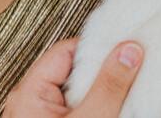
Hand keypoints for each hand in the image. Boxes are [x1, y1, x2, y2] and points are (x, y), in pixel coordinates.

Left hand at [3, 39, 142, 116]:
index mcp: (28, 93)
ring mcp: (41, 117)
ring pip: (78, 90)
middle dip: (102, 70)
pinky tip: (117, 105)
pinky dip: (97, 105)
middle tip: (133, 67)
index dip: (97, 48)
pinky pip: (78, 106)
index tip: (126, 49)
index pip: (66, 51)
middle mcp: (30, 102)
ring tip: (128, 86)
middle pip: (73, 70)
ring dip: (103, 89)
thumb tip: (130, 48)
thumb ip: (109, 86)